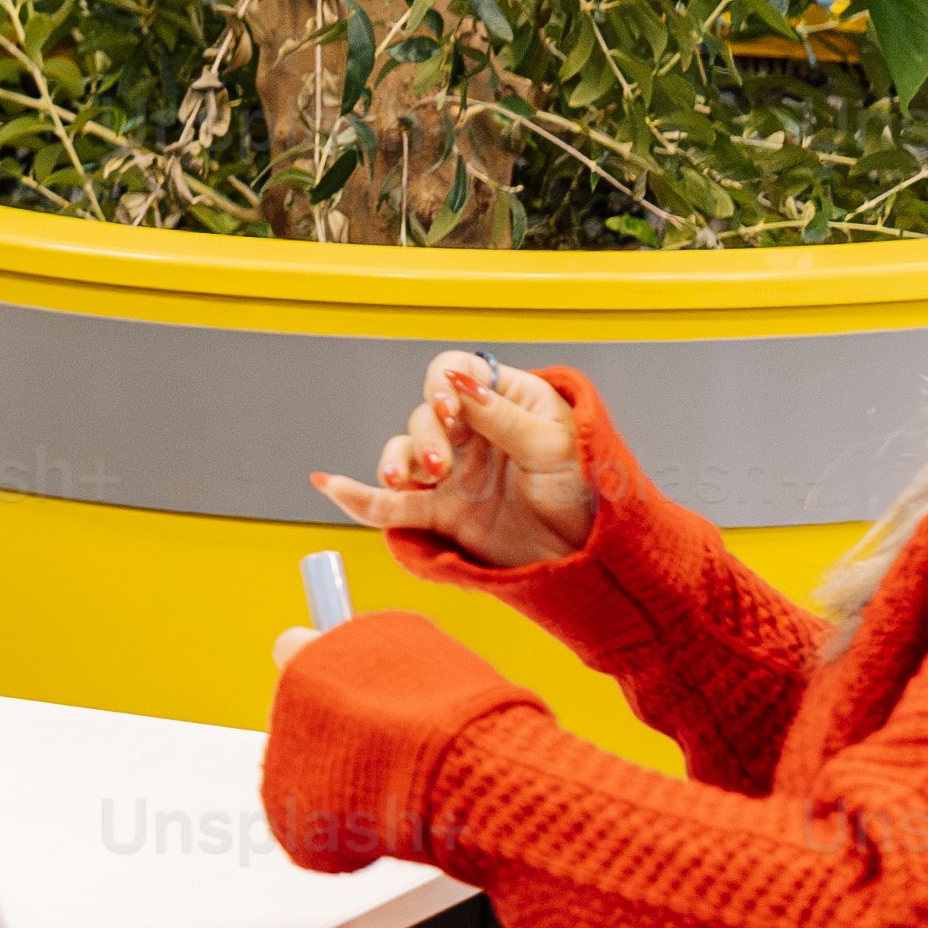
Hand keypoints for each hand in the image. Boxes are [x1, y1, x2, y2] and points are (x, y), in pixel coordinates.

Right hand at [311, 351, 588, 575]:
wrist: (595, 554)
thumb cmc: (591, 490)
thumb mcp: (556, 445)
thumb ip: (504, 417)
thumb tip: (463, 387)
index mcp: (506, 401)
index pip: (458, 373)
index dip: (445, 385)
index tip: (451, 407)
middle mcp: (472, 434)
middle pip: (424, 416)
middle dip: (426, 436)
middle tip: (443, 462)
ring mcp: (452, 474)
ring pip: (403, 456)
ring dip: (399, 463)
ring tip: (413, 481)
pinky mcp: (440, 514)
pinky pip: (390, 504)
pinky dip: (358, 497)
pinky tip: (332, 486)